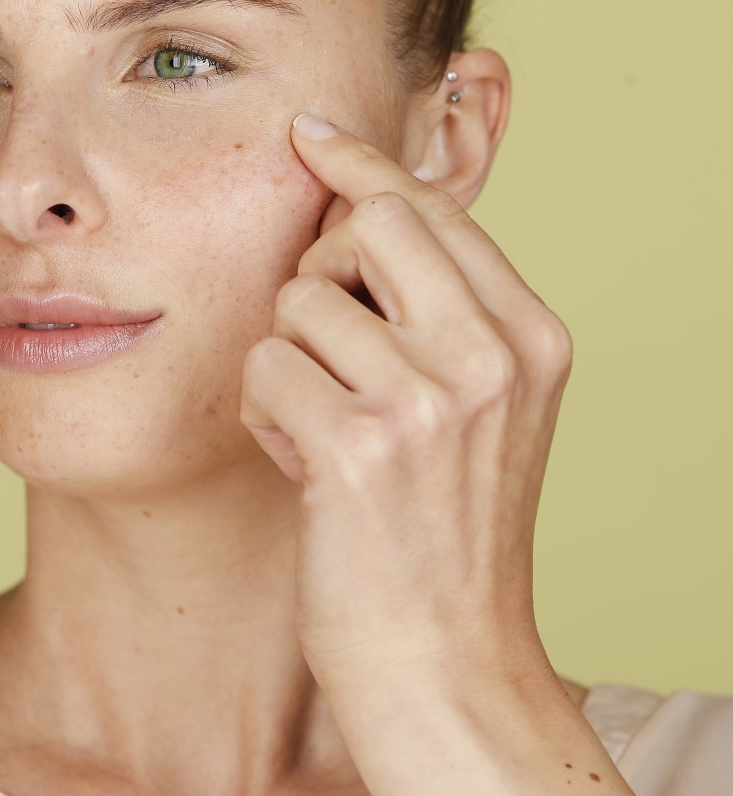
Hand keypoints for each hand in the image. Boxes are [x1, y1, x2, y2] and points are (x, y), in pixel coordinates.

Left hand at [239, 115, 570, 700]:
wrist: (446, 661)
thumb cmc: (447, 527)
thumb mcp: (485, 406)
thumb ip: (444, 309)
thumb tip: (356, 205)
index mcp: (529, 334)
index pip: (433, 209)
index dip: (361, 166)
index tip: (310, 134)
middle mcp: (490, 355)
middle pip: (369, 222)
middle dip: (322, 268)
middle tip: (325, 337)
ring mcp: (428, 399)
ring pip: (300, 301)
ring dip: (290, 362)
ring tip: (324, 428)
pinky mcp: (358, 446)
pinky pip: (265, 367)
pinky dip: (268, 413)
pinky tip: (304, 466)